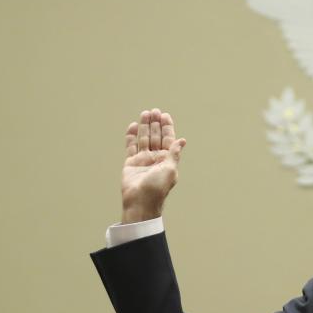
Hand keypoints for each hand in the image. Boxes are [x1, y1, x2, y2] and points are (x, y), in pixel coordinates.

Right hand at [121, 108, 185, 222]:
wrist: (140, 202)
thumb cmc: (157, 188)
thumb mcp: (170, 169)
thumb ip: (174, 153)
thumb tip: (182, 140)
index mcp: (167, 159)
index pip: (168, 139)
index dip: (167, 127)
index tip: (165, 115)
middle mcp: (155, 158)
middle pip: (155, 136)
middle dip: (155, 124)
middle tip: (154, 111)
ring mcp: (143, 159)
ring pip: (144, 139)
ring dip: (145, 126)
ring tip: (145, 113)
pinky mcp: (131, 163)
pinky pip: (131, 146)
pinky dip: (132, 136)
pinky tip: (133, 125)